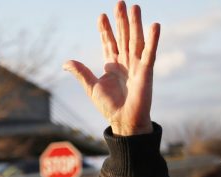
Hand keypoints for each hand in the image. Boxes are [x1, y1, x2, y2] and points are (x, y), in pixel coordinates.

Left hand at [64, 2, 158, 135]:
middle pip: (123, 36)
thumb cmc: (110, 107)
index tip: (101, 16)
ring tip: (134, 7)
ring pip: (136, 40)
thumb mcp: (92, 87)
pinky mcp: (146, 71)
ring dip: (136, 24)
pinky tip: (155, 26)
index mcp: (113, 66)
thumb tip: (65, 63)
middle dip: (121, 20)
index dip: (106, 30)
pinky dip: (153, 40)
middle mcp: (126, 62)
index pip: (109, 43)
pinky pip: (150, 53)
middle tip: (120, 3)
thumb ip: (81, 73)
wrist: (124, 121)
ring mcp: (136, 65)